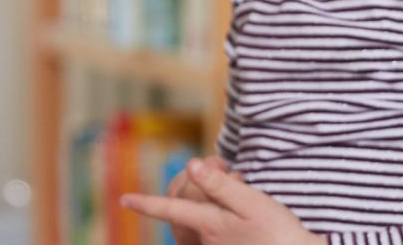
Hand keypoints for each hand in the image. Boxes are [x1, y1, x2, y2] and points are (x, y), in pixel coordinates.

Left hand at [122, 157, 326, 244]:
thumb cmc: (277, 231)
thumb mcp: (251, 202)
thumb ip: (219, 185)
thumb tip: (190, 166)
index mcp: (211, 223)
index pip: (172, 208)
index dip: (147, 203)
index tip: (125, 200)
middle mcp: (207, 236)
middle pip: (186, 203)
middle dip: (197, 181)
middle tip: (227, 165)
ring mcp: (216, 243)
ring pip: (200, 211)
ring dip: (211, 191)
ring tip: (240, 180)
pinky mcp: (226, 244)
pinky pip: (212, 221)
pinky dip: (220, 205)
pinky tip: (242, 200)